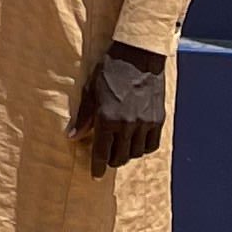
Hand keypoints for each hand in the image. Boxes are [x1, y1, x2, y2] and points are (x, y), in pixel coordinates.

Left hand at [72, 42, 166, 172]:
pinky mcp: (158, 119)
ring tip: (119, 148)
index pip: (101, 152)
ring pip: (135, 153)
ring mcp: (144, 123)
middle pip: (119, 157)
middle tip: (106, 157)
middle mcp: (127, 125)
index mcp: (107, 118)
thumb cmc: (110, 70)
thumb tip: (72, 136)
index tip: (95, 175)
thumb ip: (83, 116)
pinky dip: (143, 148)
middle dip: (111, 160)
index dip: (97, 167)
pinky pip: (151, 145)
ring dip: (126, 154)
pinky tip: (136, 142)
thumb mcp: (90, 90)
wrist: (138, 55)